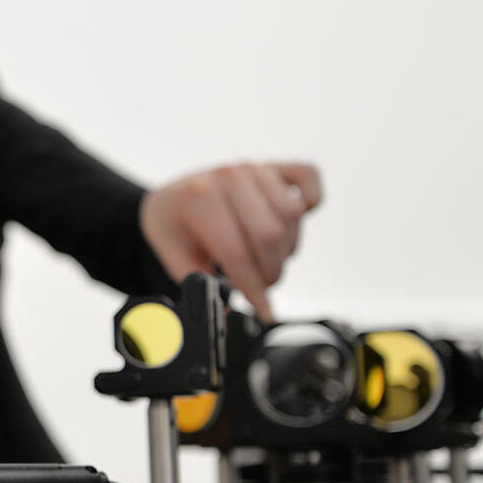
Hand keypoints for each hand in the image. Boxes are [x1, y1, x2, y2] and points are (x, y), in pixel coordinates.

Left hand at [139, 161, 322, 321]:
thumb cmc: (175, 227)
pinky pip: (308, 177)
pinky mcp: (275, 166)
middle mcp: (230, 177)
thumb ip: (202, 286)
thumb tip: (227, 316)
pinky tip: (294, 218)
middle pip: (271, 235)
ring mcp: (255, 169)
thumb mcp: (176, 258)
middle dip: (270, 272)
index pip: (238, 252)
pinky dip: (310, 200)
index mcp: (199, 198)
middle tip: (259, 285)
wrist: (172, 198)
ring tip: (265, 257)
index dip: (254, 288)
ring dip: (286, 248)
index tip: (263, 311)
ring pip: (292, 215)